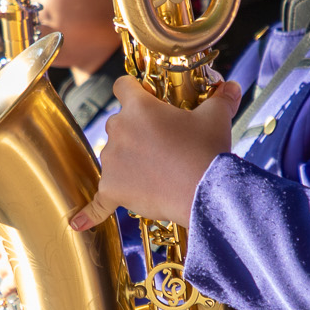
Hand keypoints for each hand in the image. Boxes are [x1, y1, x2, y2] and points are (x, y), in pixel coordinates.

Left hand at [69, 76, 240, 230]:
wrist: (205, 191)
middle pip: (118, 123)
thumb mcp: (216, 118)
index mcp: (139, 106)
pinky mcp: (113, 190)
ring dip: (129, 160)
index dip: (134, 90)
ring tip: (159, 170)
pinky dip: (90, 214)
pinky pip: (98, 203)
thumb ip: (221, 99)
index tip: (145, 97)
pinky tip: (76, 224)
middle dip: (136, 130)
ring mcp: (112, 161)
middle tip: (164, 142)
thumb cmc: (208, 150)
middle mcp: (118, 130)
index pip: (123, 85)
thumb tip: (233, 87)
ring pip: (114, 155)